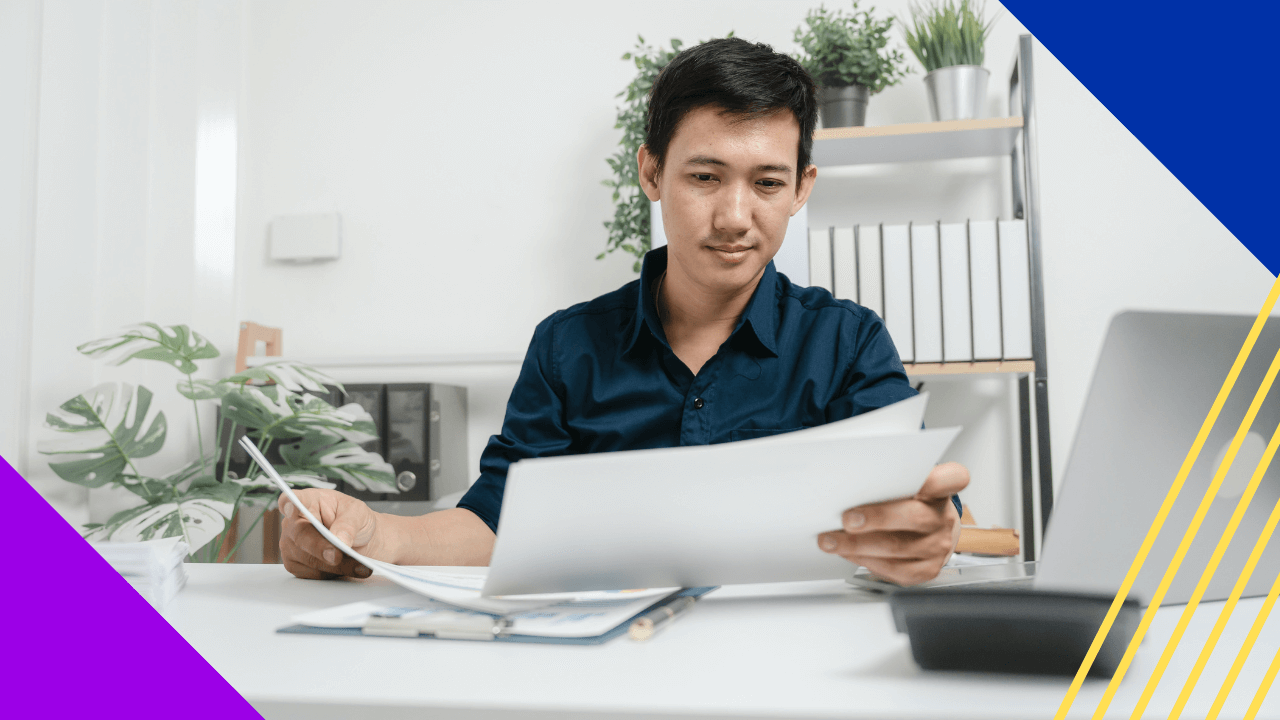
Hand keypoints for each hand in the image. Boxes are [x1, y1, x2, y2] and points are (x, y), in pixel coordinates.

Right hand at [278, 489, 387, 579]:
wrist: (360, 540)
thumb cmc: (354, 520)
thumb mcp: (358, 513)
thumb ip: (348, 524)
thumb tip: (338, 540)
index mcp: (308, 501)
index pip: (292, 500)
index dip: (289, 504)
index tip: (291, 508)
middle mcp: (293, 523)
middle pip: (300, 536)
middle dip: (321, 548)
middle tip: (337, 556)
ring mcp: (291, 545)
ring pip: (309, 559)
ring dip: (336, 565)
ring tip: (358, 565)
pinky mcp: (295, 564)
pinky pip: (312, 574)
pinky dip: (333, 574)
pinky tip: (348, 569)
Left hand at [817, 462, 969, 585]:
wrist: (931, 531)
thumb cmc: (910, 503)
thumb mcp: (906, 485)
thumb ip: (887, 481)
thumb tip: (847, 482)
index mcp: (941, 491)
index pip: (952, 479)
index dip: (934, 479)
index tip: (903, 476)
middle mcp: (943, 518)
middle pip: (914, 517)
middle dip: (876, 518)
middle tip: (847, 519)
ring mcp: (937, 546)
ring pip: (897, 547)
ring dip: (858, 545)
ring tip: (831, 540)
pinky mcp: (927, 569)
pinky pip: (894, 570)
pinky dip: (865, 561)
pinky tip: (848, 553)